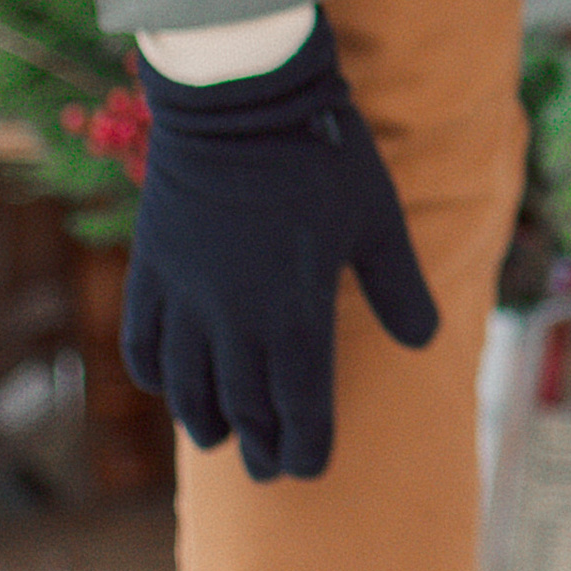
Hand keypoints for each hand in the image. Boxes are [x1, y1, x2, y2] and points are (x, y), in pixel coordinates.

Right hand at [124, 16, 438, 482]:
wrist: (243, 100)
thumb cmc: (324, 156)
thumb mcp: (378, 220)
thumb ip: (400, 287)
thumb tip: (426, 342)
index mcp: (297, 314)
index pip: (300, 406)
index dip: (305, 445)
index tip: (308, 469)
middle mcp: (236, 319)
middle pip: (244, 406)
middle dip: (259, 444)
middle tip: (267, 471)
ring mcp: (187, 296)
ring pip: (188, 384)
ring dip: (204, 418)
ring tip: (219, 438)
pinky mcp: (152, 268)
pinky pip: (144, 340)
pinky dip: (154, 371)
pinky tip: (166, 384)